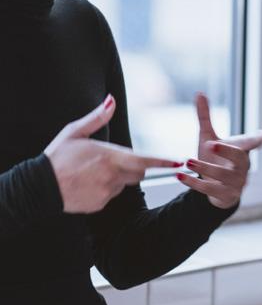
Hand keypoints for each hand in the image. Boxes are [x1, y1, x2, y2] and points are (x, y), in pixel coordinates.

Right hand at [45, 95, 181, 213]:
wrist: (39, 187)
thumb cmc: (57, 157)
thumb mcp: (74, 131)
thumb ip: (97, 117)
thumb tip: (111, 100)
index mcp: (109, 157)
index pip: (144, 159)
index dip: (163, 161)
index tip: (179, 161)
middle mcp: (112, 176)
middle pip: (138, 172)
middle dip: (136, 166)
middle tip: (115, 160)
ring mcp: (107, 192)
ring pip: (124, 184)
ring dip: (118, 177)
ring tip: (93, 171)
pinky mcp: (100, 204)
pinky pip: (111, 195)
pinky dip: (106, 188)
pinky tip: (88, 183)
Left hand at [175, 92, 261, 208]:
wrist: (217, 188)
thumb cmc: (215, 158)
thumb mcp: (208, 137)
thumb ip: (205, 117)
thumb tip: (199, 93)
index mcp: (242, 150)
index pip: (251, 143)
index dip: (258, 139)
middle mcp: (242, 166)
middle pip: (238, 159)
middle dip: (226, 151)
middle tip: (209, 143)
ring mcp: (236, 183)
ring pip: (222, 176)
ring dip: (204, 168)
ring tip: (187, 160)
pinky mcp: (225, 195)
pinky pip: (210, 189)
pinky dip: (194, 183)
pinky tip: (179, 176)